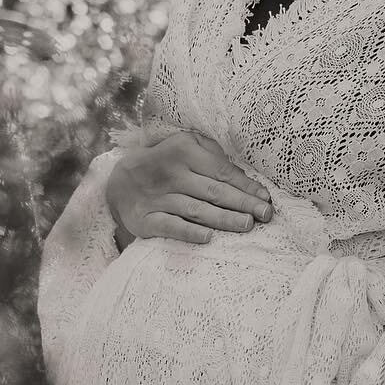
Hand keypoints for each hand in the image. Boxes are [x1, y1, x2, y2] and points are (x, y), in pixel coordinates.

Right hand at [105, 131, 273, 245]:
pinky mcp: (145, 220)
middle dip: (242, 204)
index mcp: (183, 151)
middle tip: (265, 215)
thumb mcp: (183, 146)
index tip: (265, 198)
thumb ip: (210, 152)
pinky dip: (189, 233)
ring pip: (196, 210)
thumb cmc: (164, 164)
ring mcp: (157, 198)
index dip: (245, 186)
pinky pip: (170, 227)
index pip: (221, 171)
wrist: (119, 183)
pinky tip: (208, 238)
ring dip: (223, 219)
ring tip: (247, 225)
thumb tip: (240, 173)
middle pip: (213, 191)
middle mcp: (171, 173)